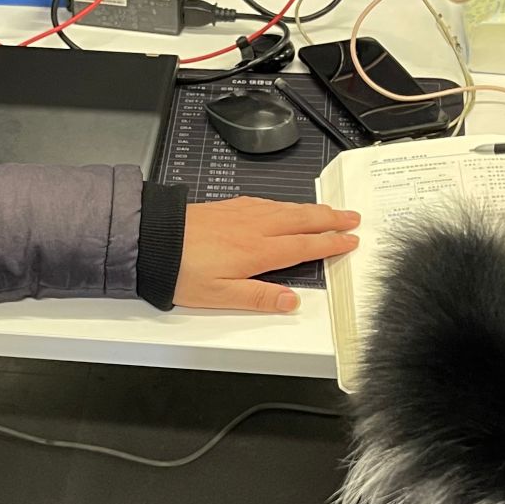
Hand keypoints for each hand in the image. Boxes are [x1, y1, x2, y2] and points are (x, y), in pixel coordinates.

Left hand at [176, 198, 361, 312]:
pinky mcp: (226, 208)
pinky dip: (283, 203)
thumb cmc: (181, 271)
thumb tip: (291, 301)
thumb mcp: (221, 296)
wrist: (151, 240)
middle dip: (330, 219)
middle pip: (301, 221)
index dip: (330, 244)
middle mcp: (254, 228)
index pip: (304, 246)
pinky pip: (265, 202)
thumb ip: (259, 298)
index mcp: (257, 252)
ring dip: (311, 209)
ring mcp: (241, 214)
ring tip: (328, 210)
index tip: (350, 241)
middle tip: (353, 217)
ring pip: (285, 209)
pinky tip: (283, 205)